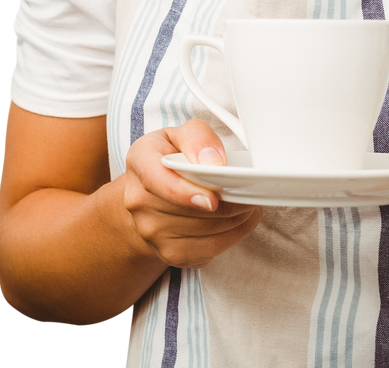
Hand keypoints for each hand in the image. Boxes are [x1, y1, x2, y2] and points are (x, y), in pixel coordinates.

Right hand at [123, 119, 261, 269]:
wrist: (151, 195)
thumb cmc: (172, 158)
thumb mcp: (182, 134)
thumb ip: (198, 138)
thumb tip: (214, 162)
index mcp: (141, 162)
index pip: (158, 182)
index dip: (186, 193)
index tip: (212, 199)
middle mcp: (139, 201)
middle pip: (191, 211)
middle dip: (229, 201)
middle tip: (250, 189)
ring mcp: (151, 232)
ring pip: (206, 232)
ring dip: (236, 218)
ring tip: (247, 201)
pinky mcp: (169, 253)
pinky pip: (209, 250)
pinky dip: (233, 234)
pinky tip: (239, 219)